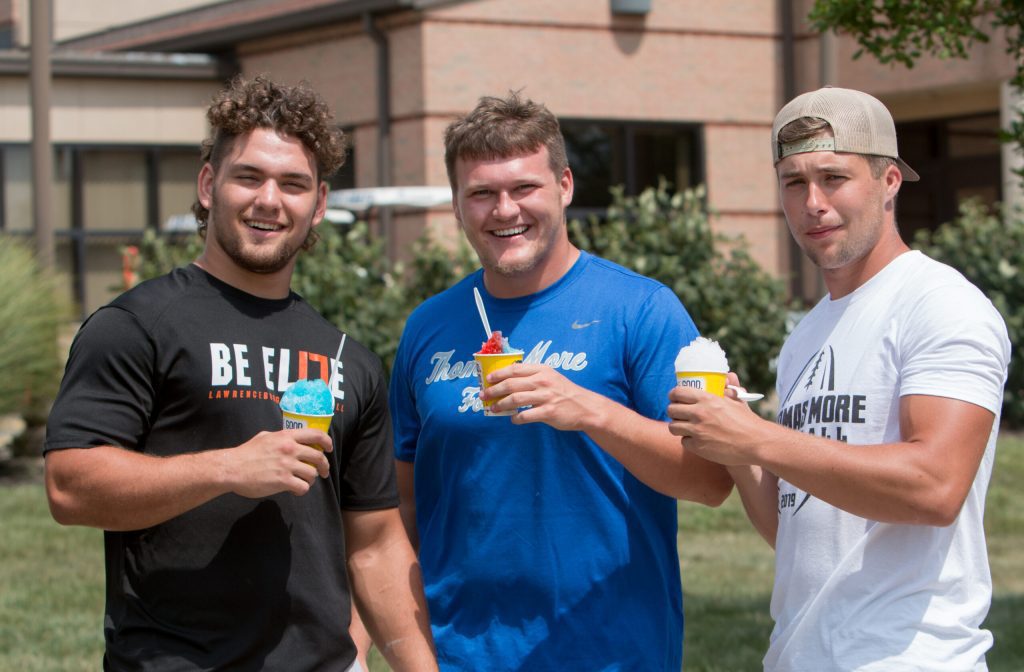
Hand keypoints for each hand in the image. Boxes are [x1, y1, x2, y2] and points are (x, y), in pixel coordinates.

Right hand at [223, 429, 332, 497]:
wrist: (232, 468)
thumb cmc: (246, 453)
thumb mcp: (264, 437)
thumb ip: (280, 437)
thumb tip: (289, 438)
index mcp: (287, 436)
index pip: (316, 435)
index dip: (327, 442)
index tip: (329, 449)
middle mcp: (290, 449)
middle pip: (318, 457)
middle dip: (324, 466)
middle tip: (323, 472)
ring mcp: (287, 465)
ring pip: (312, 474)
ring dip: (310, 480)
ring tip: (303, 482)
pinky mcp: (283, 481)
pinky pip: (303, 487)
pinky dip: (301, 490)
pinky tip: (295, 490)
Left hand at [482, 363, 597, 430]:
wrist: (585, 407)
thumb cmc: (564, 392)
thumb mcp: (551, 377)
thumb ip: (533, 377)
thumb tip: (508, 381)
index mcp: (542, 370)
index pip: (515, 369)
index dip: (498, 374)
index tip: (488, 379)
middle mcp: (542, 381)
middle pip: (511, 384)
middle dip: (494, 390)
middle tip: (484, 395)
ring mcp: (545, 397)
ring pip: (515, 399)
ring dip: (501, 404)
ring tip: (493, 408)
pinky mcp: (548, 412)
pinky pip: (525, 415)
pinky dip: (516, 418)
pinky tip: (513, 419)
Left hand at [666, 383, 766, 465]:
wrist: (756, 443)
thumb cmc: (748, 421)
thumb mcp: (738, 400)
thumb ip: (729, 388)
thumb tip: (727, 376)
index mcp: (707, 399)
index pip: (678, 392)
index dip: (673, 395)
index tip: (674, 398)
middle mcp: (699, 413)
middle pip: (671, 410)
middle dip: (673, 412)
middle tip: (679, 414)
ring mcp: (697, 431)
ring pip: (673, 427)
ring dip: (678, 427)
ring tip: (685, 427)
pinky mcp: (698, 447)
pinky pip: (684, 442)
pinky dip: (689, 441)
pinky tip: (697, 440)